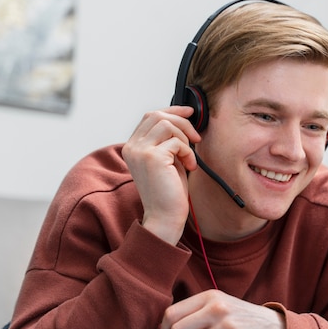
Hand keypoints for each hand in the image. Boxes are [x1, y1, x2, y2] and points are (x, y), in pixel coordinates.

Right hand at [122, 106, 200, 244]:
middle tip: (196, 137)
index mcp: (132, 147)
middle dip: (182, 121)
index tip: (189, 112)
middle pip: (157, 115)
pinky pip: (176, 142)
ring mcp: (140, 151)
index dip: (172, 111)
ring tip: (188, 157)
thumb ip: (169, 140)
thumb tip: (184, 119)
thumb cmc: (169, 192)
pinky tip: (189, 166)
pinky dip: (187, 152)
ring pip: (167, 124)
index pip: (150, 116)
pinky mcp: (152, 157)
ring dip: (185, 138)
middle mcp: (132, 147)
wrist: (165, 217)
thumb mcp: (167, 160)